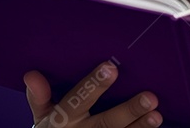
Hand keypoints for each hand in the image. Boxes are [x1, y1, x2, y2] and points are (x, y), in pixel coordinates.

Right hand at [24, 61, 162, 126]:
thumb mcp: (43, 116)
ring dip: (139, 127)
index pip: (78, 100)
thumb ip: (39, 97)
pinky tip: (154, 126)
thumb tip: (32, 75)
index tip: (111, 67)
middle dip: (128, 111)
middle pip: (106, 123)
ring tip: (157, 115)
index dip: (93, 85)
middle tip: (150, 97)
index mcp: (62, 120)